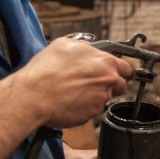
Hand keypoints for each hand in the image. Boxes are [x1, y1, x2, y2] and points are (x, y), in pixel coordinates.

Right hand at [11, 37, 133, 128]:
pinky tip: (69, 101)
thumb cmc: (45, 70)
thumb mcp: (64, 45)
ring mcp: (101, 98)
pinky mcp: (91, 114)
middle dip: (109, 85)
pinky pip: (91, 110)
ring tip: (74, 92)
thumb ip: (84, 46)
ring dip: (94, 96)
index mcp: (106, 61)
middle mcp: (108, 80)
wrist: (33, 95)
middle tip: (91, 84)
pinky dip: (83, 107)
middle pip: (120, 85)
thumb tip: (87, 48)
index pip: (126, 68)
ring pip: (104, 98)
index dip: (118, 71)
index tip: (112, 73)